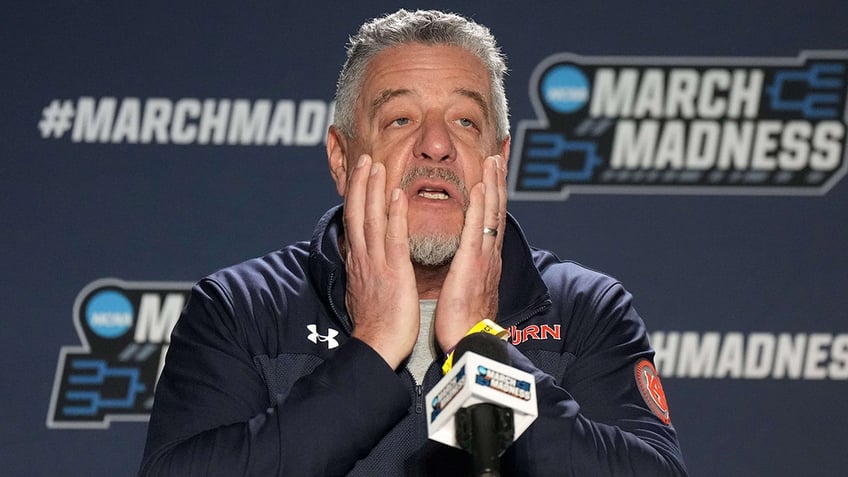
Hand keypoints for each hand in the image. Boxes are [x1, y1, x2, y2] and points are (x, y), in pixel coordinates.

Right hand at [343, 154, 419, 368]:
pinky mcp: (394, 271)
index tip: (359, 174)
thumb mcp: (364, 291)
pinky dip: (395, 214)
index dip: (355, 195)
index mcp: (359, 262)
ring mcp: (377, 263)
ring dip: (373, 189)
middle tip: (364, 158)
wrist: (378, 346)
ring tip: (376, 164)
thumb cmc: (377, 325)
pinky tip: (398, 194)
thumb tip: (361, 262)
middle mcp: (363, 258)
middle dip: (360, 183)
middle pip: (357, 213)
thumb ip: (364, 272)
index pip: (353, 221)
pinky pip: (394, 237)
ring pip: (371, 218)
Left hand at [433, 155, 506, 351]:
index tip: (493, 176)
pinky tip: (480, 187)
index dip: (494, 197)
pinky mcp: (473, 265)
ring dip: (493, 185)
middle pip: (496, 212)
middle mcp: (490, 255)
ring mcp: (484, 258)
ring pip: (491, 214)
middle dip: (498, 183)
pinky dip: (480, 207)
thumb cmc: (463, 323)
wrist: (469, 344)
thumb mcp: (467, 291)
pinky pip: (477, 230)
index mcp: (486, 261)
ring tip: (493, 161)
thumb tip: (465, 264)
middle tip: (497, 157)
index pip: (491, 222)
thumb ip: (468, 273)